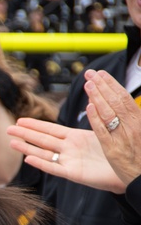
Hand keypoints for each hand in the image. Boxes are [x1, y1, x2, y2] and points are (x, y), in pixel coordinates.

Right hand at [8, 117, 125, 193]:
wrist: (125, 170)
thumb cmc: (116, 151)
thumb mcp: (102, 131)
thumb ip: (94, 119)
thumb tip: (91, 102)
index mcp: (75, 137)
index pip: (50, 129)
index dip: (35, 124)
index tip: (20, 120)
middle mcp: (68, 149)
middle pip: (42, 139)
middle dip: (25, 134)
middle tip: (8, 129)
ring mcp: (69, 161)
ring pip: (44, 153)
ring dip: (27, 148)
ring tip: (12, 143)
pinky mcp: (73, 173)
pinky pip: (54, 168)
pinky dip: (42, 164)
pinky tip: (29, 159)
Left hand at [84, 69, 140, 186]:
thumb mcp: (139, 132)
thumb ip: (132, 119)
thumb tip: (124, 107)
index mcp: (139, 121)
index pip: (123, 98)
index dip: (111, 85)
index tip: (101, 75)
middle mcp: (131, 127)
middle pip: (115, 101)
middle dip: (102, 86)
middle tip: (90, 74)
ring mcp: (121, 138)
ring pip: (108, 113)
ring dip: (97, 97)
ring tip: (88, 84)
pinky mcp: (112, 151)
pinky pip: (103, 132)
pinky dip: (96, 119)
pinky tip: (89, 107)